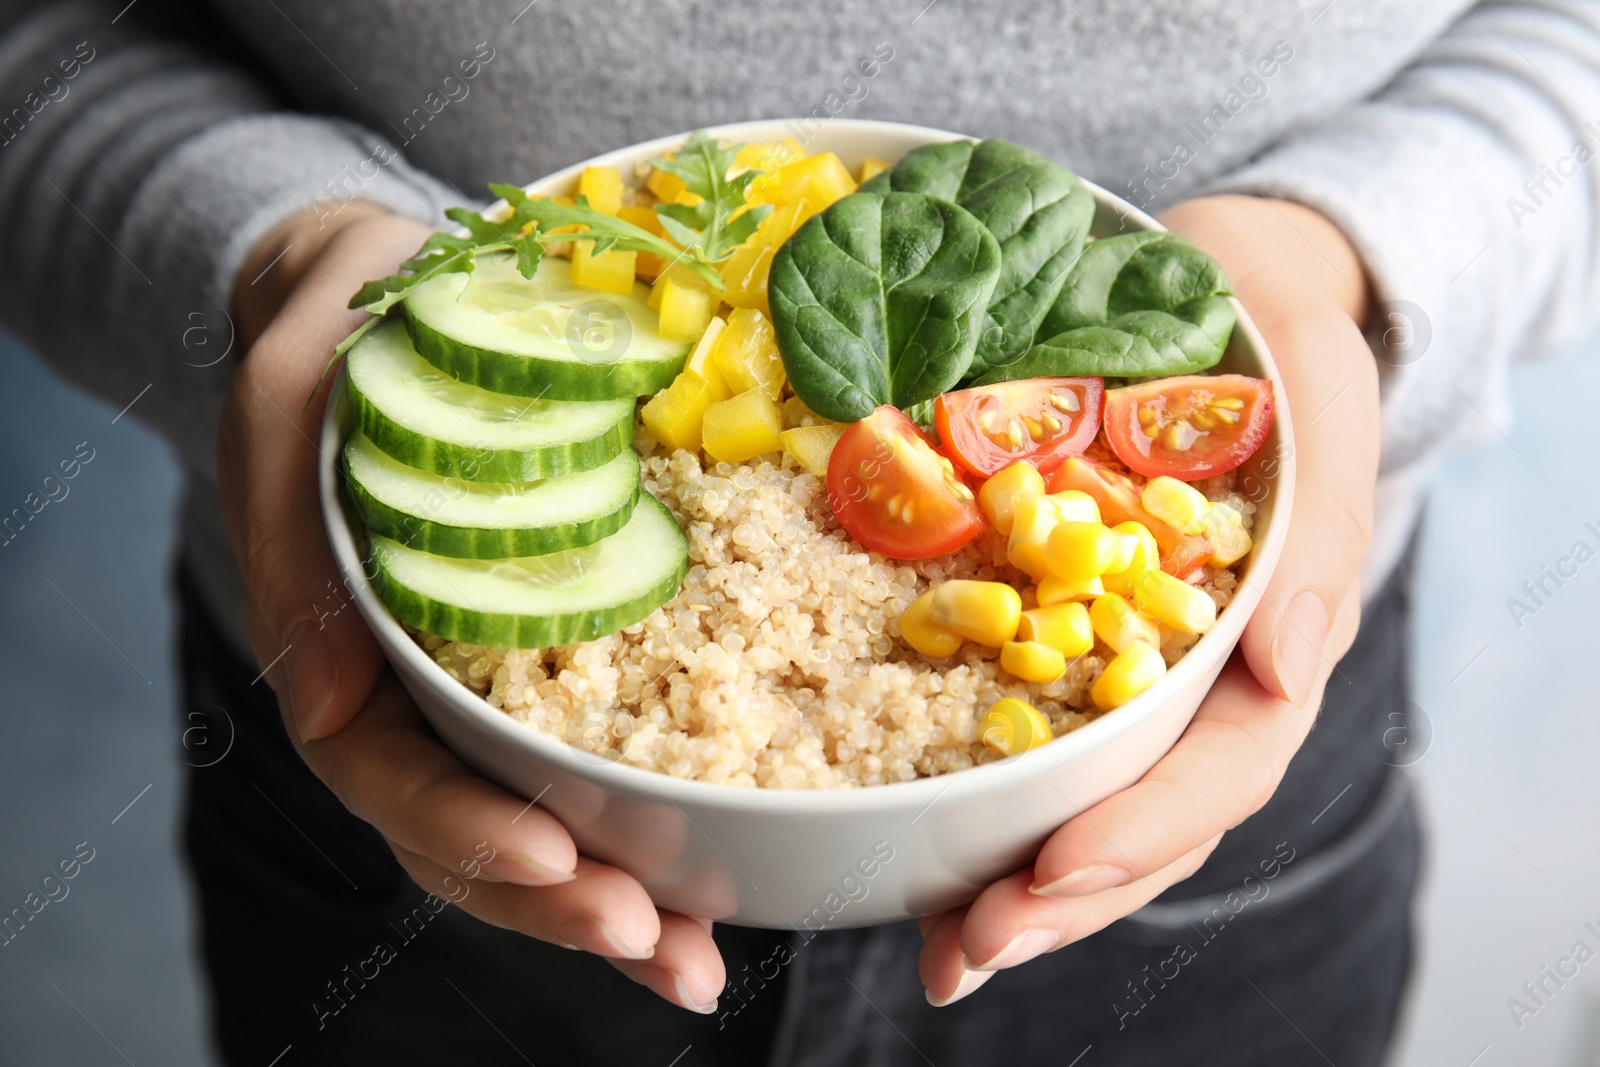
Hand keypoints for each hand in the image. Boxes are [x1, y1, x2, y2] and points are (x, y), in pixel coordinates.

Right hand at [218, 205, 725, 1012]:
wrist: (397, 290)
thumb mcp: (287, 401)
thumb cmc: (340, 332)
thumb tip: (320, 695)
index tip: (557, 858)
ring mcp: (493, 675)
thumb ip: (290, 536)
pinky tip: (726, 863)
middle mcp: (418, 682)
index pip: (385, 770)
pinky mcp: (563, 645)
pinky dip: (655, 812)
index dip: (464, 830)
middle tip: (662, 946)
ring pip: (540, 816)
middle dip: (563, 901)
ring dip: (617, 895)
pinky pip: (603, 745)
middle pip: (473, 829)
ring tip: (701, 955)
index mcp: (342, 641)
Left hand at [918, 196, 1379, 1004]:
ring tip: (940, 947)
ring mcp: (1110, 666)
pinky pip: (1007, 731)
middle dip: (1061, 895)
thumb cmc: (1275, 343)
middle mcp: (1185, 676)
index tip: (1059, 868)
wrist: (1210, 289)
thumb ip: (1323, 535)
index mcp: (1261, 640)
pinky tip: (907, 860)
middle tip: (974, 948)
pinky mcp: (1037, 631)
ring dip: (1011, 887)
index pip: (1221, 766)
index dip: (1145, 827)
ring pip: (1076, 804)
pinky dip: (965, 804)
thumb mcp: (1324, 405)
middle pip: (1142, 820)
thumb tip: (1293, 669)